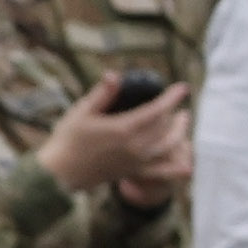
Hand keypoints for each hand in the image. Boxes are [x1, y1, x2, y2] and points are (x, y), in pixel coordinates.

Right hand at [39, 75, 193, 195]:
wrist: (60, 173)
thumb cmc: (68, 138)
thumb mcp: (82, 111)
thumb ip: (102, 94)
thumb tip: (114, 74)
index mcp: (123, 129)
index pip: (156, 110)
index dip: (171, 98)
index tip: (183, 87)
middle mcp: (135, 147)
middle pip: (165, 127)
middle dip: (175, 113)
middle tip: (179, 103)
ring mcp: (136, 162)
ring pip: (168, 146)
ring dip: (180, 133)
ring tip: (183, 121)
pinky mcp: (134, 172)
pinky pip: (161, 172)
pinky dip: (176, 169)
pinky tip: (187, 166)